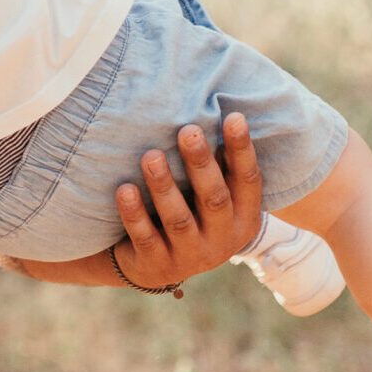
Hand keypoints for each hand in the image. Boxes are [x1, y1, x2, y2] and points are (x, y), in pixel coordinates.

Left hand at [112, 112, 263, 289]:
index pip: (248, 181)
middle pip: (214, 199)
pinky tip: (124, 189)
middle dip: (201, 163)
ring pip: (178, 219)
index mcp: (244, 219)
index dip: (242, 150)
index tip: (233, 116)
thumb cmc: (191, 214)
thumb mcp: (211, 197)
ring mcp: (191, 257)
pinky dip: (134, 213)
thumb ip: (219, 166)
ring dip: (164, 186)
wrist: (157, 265)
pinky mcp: (158, 265)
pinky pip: (145, 237)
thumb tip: (217, 106)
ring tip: (150, 156)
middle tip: (187, 130)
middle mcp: (223, 241)